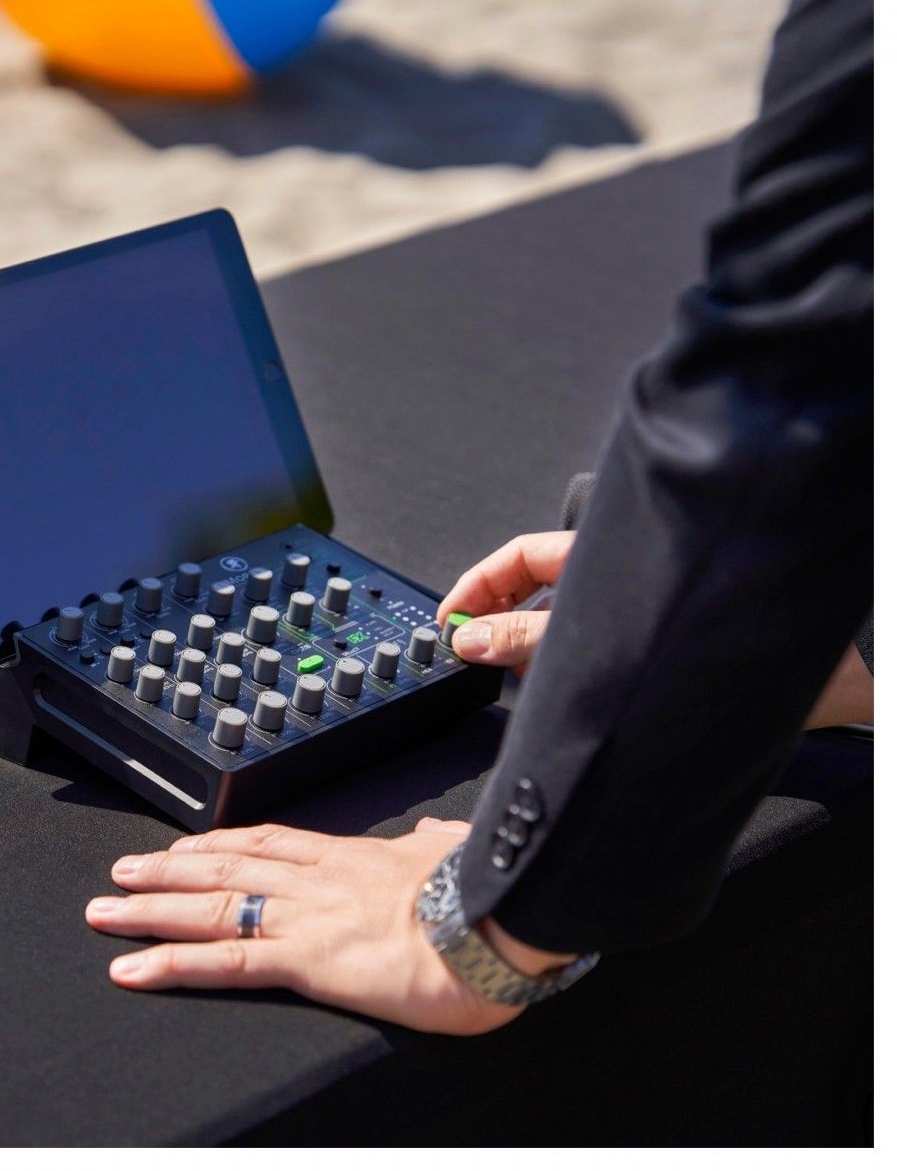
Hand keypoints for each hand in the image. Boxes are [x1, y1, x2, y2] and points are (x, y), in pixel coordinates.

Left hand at [85, 818, 565, 1034]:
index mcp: (351, 857)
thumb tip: (435, 831)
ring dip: (152, 906)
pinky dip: (172, 962)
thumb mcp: (454, 854)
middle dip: (169, 870)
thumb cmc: (485, 892)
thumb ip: (433, 844)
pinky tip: (133, 966)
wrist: (499, 921)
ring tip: (107, 908)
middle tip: (122, 870)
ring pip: (210, 907)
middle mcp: (316, 880)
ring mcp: (305, 917)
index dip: (220, 844)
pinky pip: (225, 963)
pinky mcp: (305, 960)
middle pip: (225, 869)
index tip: (187, 845)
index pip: (269, 843)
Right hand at [440, 531, 870, 728]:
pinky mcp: (643, 650)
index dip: (475, 585)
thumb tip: (471, 638)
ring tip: (514, 681)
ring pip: (558, 623)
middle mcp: (614, 580)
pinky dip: (561, 673)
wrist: (808, 680)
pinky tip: (560, 698)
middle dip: (494, 619)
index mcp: (601, 558)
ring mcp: (629, 614)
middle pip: (531, 588)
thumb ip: (525, 640)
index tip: (447, 619)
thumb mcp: (593, 643)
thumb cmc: (721, 642)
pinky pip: (585, 654)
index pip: (516, 557)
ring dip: (527, 650)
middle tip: (469, 653)